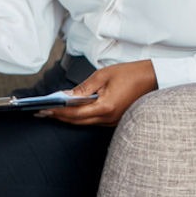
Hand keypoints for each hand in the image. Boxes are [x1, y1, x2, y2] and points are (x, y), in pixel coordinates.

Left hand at [40, 60, 157, 126]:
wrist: (152, 78)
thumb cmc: (131, 74)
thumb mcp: (103, 75)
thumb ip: (83, 87)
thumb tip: (66, 96)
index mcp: (105, 107)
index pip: (75, 114)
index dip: (57, 112)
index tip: (44, 109)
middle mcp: (109, 118)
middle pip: (78, 121)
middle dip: (59, 116)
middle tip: (43, 112)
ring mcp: (113, 121)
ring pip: (85, 122)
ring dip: (69, 117)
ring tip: (53, 110)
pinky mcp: (115, 119)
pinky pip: (94, 120)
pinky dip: (81, 115)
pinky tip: (73, 109)